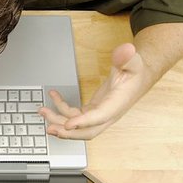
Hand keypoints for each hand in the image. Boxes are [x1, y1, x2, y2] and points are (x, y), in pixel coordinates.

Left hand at [39, 43, 153, 139]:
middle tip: (49, 128)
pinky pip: (74, 115)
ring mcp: (99, 114)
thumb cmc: (136, 72)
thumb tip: (126, 50)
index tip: (67, 124)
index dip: (83, 122)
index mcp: (117, 105)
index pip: (99, 117)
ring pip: (77, 125)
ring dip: (58, 120)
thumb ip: (127, 57)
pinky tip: (54, 96)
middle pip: (87, 131)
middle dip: (67, 133)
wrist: (139, 78)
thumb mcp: (133, 62)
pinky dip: (61, 108)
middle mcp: (107, 114)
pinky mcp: (92, 111)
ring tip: (43, 111)